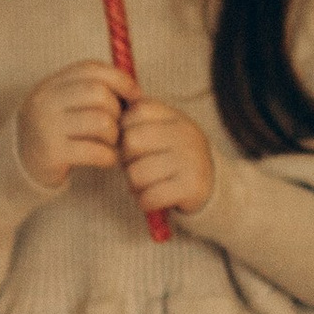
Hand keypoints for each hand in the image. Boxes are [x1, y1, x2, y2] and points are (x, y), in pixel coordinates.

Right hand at [15, 62, 133, 192]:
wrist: (20, 162)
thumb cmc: (55, 129)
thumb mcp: (64, 102)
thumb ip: (91, 91)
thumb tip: (134, 90)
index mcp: (51, 84)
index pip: (91, 69)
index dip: (119, 79)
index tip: (134, 94)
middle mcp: (46, 101)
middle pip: (99, 93)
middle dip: (117, 110)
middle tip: (117, 125)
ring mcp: (47, 127)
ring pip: (102, 122)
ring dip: (114, 136)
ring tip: (110, 143)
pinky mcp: (53, 153)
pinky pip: (96, 151)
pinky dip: (109, 157)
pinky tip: (105, 158)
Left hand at [121, 95, 212, 222]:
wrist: (209, 185)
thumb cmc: (173, 156)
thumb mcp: (162, 131)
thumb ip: (137, 121)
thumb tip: (104, 117)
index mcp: (175, 116)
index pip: (135, 112)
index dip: (125, 130)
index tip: (133, 144)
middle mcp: (185, 134)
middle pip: (131, 142)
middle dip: (126, 159)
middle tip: (136, 166)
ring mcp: (190, 160)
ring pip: (137, 173)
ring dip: (134, 184)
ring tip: (145, 183)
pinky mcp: (191, 187)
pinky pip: (150, 196)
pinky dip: (145, 201)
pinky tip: (152, 197)